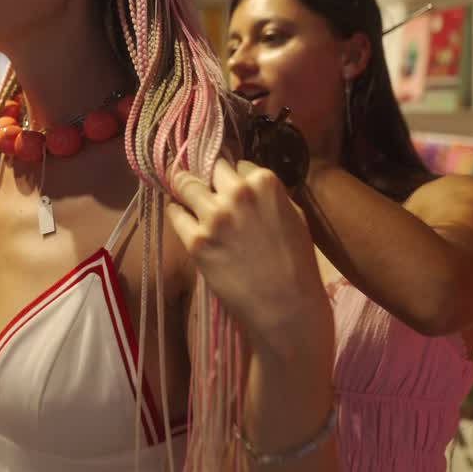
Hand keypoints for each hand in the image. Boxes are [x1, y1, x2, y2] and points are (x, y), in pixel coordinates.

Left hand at [167, 159, 332, 356]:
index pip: (238, 164)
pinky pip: (174, 214)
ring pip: (184, 183)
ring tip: (181, 191)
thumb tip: (246, 180)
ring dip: (183, 186)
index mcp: (265, 182)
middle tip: (202, 183)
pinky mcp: (196, 241)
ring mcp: (214, 216)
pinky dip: (176, 212)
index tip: (229, 184)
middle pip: (210, 167)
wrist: (286, 308)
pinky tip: (180, 215)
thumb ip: (269, 194)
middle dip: (207, 175)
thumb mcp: (294, 216)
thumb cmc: (298, 264)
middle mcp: (237, 193)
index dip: (234, 175)